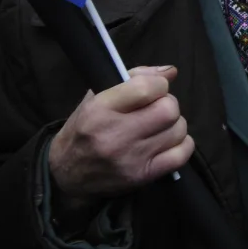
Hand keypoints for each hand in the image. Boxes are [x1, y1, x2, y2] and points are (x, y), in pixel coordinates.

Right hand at [47, 65, 193, 218]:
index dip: (159, 84)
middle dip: (168, 104)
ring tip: (159, 127)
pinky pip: (181, 155)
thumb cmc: (83, 129)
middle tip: (157, 109)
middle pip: (168, 110)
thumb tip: (171, 71)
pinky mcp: (142, 176)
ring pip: (178, 130)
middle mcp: (114, 135)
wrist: (65, 175)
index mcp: (99, 110)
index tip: (154, 89)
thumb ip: (134, 78)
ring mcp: (130, 158)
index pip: (146, 88)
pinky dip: (182, 145)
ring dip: (174, 125)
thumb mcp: (96, 97)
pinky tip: (167, 142)